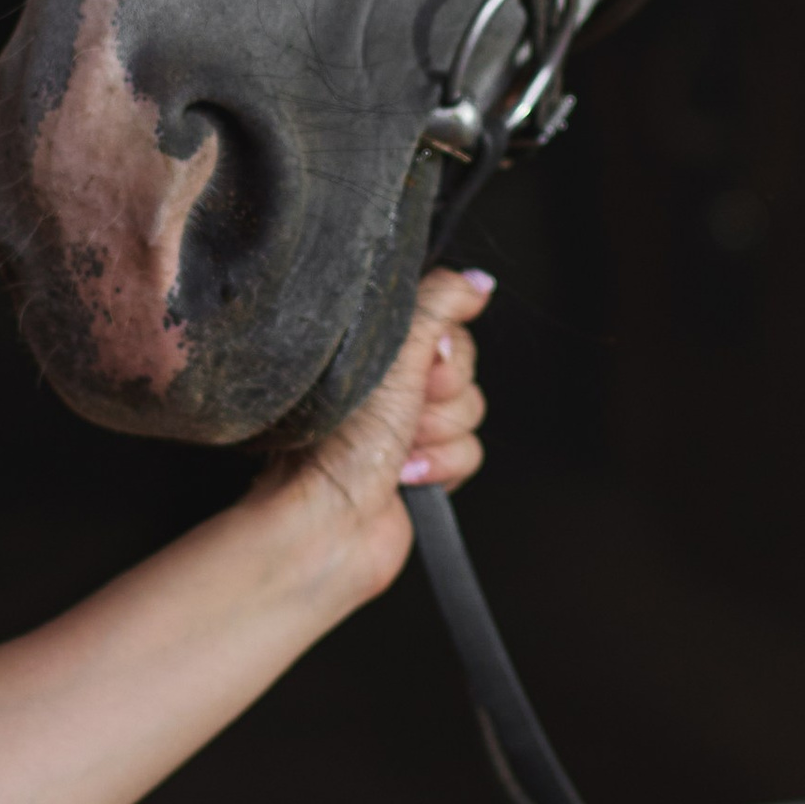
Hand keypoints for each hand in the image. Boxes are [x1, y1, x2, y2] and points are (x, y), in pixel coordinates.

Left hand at [260, 264, 492, 591]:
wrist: (327, 522)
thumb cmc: (336, 443)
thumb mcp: (391, 353)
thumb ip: (438, 303)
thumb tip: (478, 281)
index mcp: (377, 348)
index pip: (448, 326)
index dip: (443, 352)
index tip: (420, 368)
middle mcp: (392, 384)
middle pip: (465, 372)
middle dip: (439, 400)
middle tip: (401, 414)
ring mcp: (407, 427)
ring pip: (471, 415)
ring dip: (437, 438)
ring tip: (395, 451)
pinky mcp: (423, 466)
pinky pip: (469, 454)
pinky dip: (439, 467)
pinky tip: (403, 475)